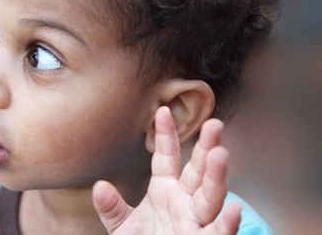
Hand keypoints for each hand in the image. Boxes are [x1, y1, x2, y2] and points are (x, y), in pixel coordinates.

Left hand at [92, 106, 241, 233]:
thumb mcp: (123, 226)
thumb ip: (112, 207)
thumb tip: (99, 186)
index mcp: (165, 190)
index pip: (167, 157)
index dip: (165, 136)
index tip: (162, 111)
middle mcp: (185, 202)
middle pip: (198, 171)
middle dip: (207, 148)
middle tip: (214, 124)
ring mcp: (195, 221)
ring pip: (210, 196)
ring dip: (217, 176)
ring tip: (221, 154)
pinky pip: (216, 233)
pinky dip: (226, 222)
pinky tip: (233, 208)